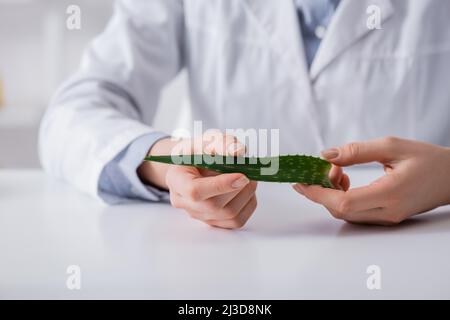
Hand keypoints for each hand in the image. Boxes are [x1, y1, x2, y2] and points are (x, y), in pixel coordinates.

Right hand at [138, 131, 257, 228]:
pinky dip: (248, 205)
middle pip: (214, 205)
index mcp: (176, 179)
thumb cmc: (199, 152)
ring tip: (250, 179)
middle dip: (239, 188)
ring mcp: (198, 215)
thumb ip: (222, 143)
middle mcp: (183, 202)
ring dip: (247, 195)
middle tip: (251, 172)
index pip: (194, 191)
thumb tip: (238, 151)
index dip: (220, 185)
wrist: (194, 165)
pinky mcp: (213, 222)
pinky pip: (236, 221)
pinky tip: (246, 191)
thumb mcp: (207, 139)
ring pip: (228, 215)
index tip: (242, 175)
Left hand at [293, 137, 449, 225]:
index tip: (300, 181)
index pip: (344, 202)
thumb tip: (325, 155)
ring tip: (337, 171)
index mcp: (390, 194)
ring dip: (332, 194)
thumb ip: (356, 151)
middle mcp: (387, 211)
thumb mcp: (392, 146)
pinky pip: (355, 213)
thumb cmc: (428, 159)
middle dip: (321, 192)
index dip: (317, 194)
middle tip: (320, 170)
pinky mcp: (387, 217)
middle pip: (341, 211)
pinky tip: (345, 180)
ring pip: (346, 214)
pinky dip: (342, 198)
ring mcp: (387, 217)